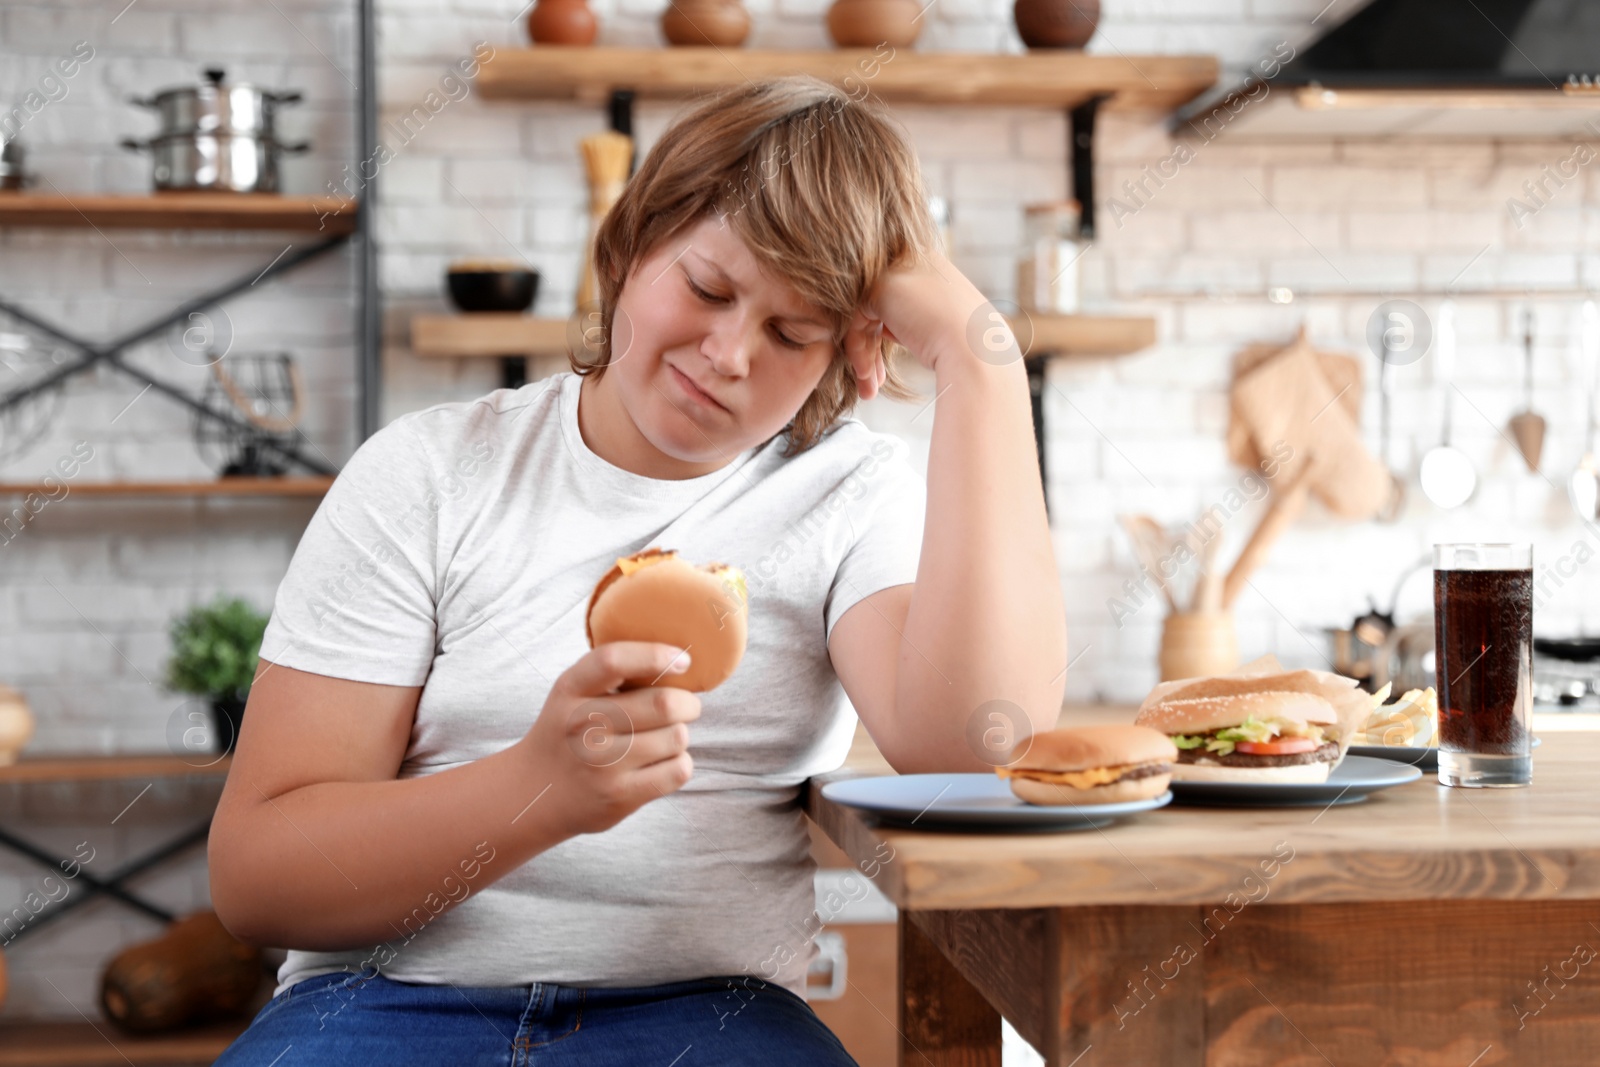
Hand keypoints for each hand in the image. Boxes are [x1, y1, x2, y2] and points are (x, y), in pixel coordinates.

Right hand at [517, 641, 700, 835]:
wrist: (537, 791)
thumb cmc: (569, 731)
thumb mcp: (573, 692)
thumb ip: (612, 670)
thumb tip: (679, 658)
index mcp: (571, 689)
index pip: (613, 661)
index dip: (655, 655)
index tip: (682, 660)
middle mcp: (582, 725)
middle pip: (663, 704)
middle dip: (688, 703)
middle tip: (687, 706)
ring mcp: (601, 764)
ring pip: (676, 737)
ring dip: (680, 734)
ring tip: (664, 737)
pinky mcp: (619, 796)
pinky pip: (678, 770)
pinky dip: (680, 763)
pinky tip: (662, 761)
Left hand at [840, 248, 994, 398]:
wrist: (977, 351)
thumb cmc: (967, 349)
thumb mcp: (940, 326)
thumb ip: (913, 319)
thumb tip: (885, 328)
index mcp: (931, 267)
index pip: (895, 300)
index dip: (886, 336)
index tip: (884, 372)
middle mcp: (914, 260)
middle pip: (877, 307)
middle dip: (871, 348)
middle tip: (872, 383)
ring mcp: (897, 270)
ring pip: (863, 316)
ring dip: (864, 355)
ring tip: (869, 390)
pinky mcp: (881, 286)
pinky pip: (856, 320)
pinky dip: (858, 350)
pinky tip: (867, 376)